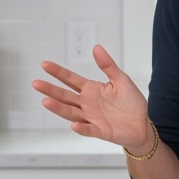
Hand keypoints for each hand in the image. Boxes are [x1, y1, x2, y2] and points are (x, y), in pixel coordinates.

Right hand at [31, 46, 152, 151]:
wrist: (142, 125)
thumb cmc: (131, 102)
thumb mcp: (121, 80)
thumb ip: (108, 65)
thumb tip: (96, 47)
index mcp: (91, 90)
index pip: (71, 80)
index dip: (58, 72)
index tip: (44, 64)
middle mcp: (87, 104)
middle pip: (65, 96)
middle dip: (50, 90)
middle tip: (36, 83)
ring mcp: (92, 118)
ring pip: (71, 113)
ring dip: (59, 108)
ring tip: (46, 102)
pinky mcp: (101, 131)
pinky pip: (89, 130)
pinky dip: (81, 128)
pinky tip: (74, 125)